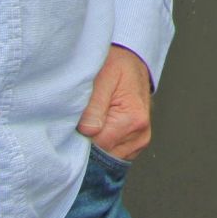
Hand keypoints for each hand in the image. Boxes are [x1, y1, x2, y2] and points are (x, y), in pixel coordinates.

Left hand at [77, 44, 152, 161]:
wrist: (132, 61)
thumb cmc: (119, 65)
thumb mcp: (104, 75)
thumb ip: (95, 104)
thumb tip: (87, 131)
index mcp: (134, 119)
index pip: (98, 145)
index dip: (81, 135)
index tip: (76, 120)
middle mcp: (141, 134)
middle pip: (103, 153)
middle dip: (88, 139)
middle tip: (84, 116)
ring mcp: (139, 141)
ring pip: (107, 156)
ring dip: (96, 141)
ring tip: (94, 117)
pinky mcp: (135, 143)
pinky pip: (113, 153)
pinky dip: (103, 143)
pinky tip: (100, 125)